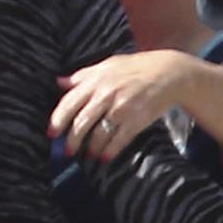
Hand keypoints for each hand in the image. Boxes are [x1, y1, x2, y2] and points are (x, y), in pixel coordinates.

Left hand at [50, 52, 193, 159]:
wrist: (170, 73)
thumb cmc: (137, 68)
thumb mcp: (109, 65)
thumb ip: (84, 75)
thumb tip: (60, 82)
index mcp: (97, 80)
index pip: (70, 102)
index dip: (58, 120)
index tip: (51, 134)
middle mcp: (106, 94)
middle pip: (81, 123)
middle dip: (72, 140)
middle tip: (67, 151)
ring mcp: (122, 108)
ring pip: (98, 135)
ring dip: (91, 148)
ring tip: (89, 154)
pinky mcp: (136, 120)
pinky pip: (118, 140)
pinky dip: (109, 151)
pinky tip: (104, 157)